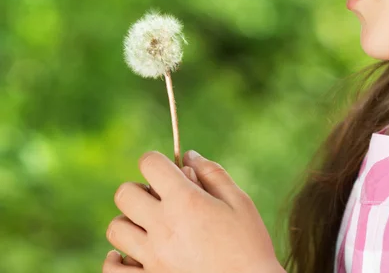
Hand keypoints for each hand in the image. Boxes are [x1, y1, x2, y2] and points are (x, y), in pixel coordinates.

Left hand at [103, 150, 284, 272]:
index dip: (156, 161)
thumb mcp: (239, 201)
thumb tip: (188, 155)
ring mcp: (151, 259)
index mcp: (185, 202)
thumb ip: (212, 173)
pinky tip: (134, 254)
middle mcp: (162, 228)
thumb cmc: (249, 244)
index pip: (149, 164)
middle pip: (124, 194)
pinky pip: (112, 268)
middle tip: (161, 199)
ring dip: (131, 221)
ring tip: (152, 226)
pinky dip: (117, 259)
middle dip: (140, 189)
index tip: (166, 170)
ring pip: (116, 229)